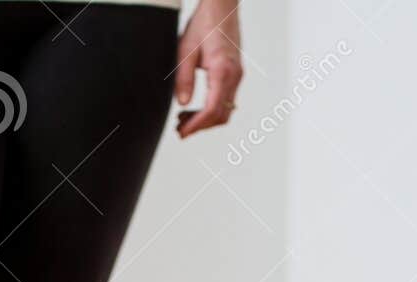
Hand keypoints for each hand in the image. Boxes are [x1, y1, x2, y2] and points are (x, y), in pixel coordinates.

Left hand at [174, 0, 241, 137]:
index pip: (212, 109)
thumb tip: (182, 104)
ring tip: (183, 119)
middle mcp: (234, 76)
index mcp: (223, 71)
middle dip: (200, 126)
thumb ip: (183, 78)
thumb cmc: (204, 24)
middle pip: (221, 115)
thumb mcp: (185, 50)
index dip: (196, 126)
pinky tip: (193, 108)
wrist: (221, 7)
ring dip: (205, 119)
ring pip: (225, 110)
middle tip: (179, 130)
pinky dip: (211, 109)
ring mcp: (237, 76)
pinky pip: (226, 100)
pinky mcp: (235, 74)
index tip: (182, 133)